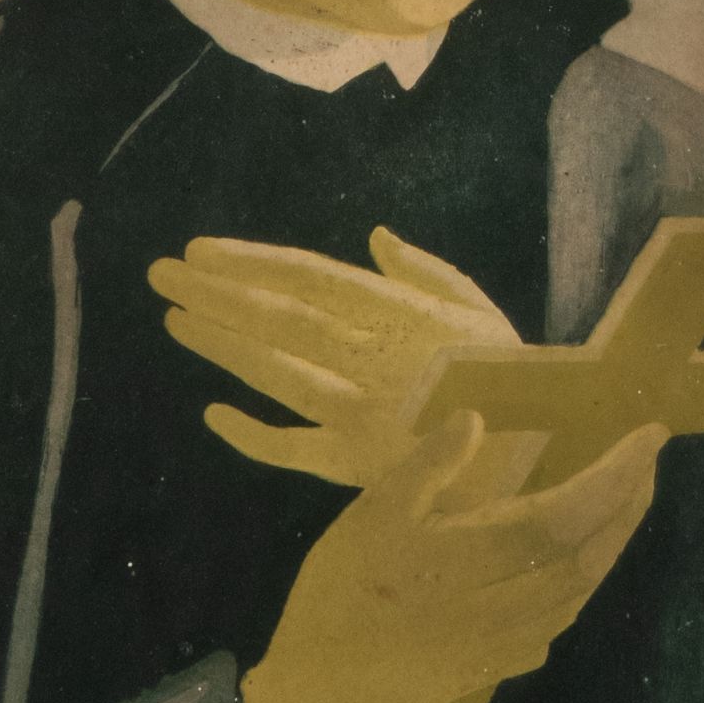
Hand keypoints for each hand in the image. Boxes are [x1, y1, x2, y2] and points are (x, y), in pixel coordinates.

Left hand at [151, 224, 520, 489]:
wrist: (542, 455)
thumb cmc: (508, 376)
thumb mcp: (478, 310)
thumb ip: (426, 272)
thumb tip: (375, 237)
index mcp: (400, 314)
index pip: (309, 279)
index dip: (250, 263)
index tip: (199, 251)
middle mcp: (373, 358)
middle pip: (279, 320)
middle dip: (216, 294)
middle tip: (161, 274)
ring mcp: (361, 413)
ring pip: (277, 374)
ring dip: (221, 346)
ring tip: (174, 319)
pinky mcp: (358, 464)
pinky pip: (294, 449)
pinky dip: (251, 434)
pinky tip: (212, 412)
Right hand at [240, 407, 664, 702]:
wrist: (322, 690)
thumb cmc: (340, 593)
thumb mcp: (368, 516)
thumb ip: (426, 466)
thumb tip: (476, 418)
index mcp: (472, 560)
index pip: (567, 514)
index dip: (616, 476)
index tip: (651, 435)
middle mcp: (504, 605)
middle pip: (588, 556)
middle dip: (628, 504)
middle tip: (649, 460)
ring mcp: (507, 643)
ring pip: (581, 591)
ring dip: (613, 543)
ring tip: (628, 500)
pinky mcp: (500, 666)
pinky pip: (561, 619)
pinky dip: (584, 582)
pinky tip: (582, 563)